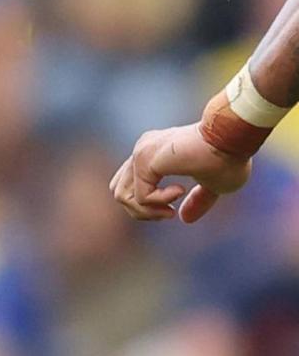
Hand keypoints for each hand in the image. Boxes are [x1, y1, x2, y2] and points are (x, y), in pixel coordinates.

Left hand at [112, 122, 251, 223]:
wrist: (235, 136)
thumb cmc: (230, 156)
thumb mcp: (214, 185)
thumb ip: (197, 199)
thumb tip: (185, 219)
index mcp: (153, 155)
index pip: (128, 187)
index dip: (146, 207)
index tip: (172, 211)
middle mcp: (142, 151)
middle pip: (120, 193)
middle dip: (142, 212)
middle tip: (168, 213)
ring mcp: (141, 153)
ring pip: (123, 197)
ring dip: (148, 212)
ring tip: (171, 209)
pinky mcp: (145, 160)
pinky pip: (141, 196)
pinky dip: (160, 202)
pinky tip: (180, 191)